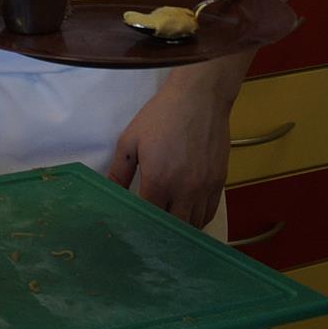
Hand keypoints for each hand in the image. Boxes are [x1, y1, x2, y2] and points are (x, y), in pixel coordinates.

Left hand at [107, 68, 236, 223]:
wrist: (199, 97)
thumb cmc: (161, 116)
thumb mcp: (130, 140)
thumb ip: (118, 172)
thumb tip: (108, 193)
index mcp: (158, 180)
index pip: (149, 218)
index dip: (140, 224)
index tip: (133, 226)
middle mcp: (184, 189)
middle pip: (173, 227)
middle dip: (160, 231)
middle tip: (150, 230)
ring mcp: (205, 187)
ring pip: (194, 224)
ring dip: (180, 228)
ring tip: (168, 225)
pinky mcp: (219, 181)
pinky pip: (210, 212)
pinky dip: (198, 219)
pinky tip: (187, 214)